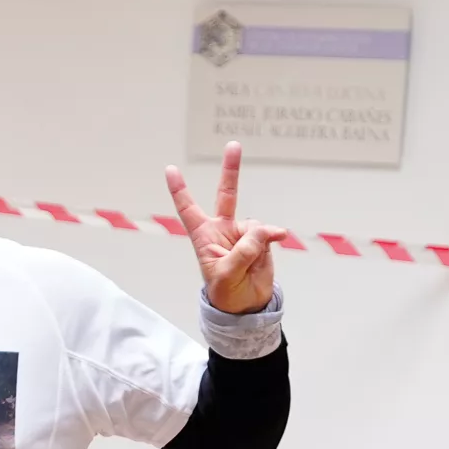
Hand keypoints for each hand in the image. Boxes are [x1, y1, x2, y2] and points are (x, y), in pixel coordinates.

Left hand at [168, 142, 290, 315]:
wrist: (246, 304)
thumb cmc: (226, 291)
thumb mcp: (226, 274)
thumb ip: (243, 251)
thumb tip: (264, 230)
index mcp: (203, 236)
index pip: (188, 209)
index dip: (179, 189)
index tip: (170, 169)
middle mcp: (222, 229)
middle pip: (226, 193)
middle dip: (231, 169)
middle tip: (234, 144)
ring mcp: (243, 233)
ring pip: (254, 224)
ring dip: (256, 240)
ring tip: (252, 262)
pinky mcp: (261, 239)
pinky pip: (268, 232)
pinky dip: (273, 236)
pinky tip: (278, 239)